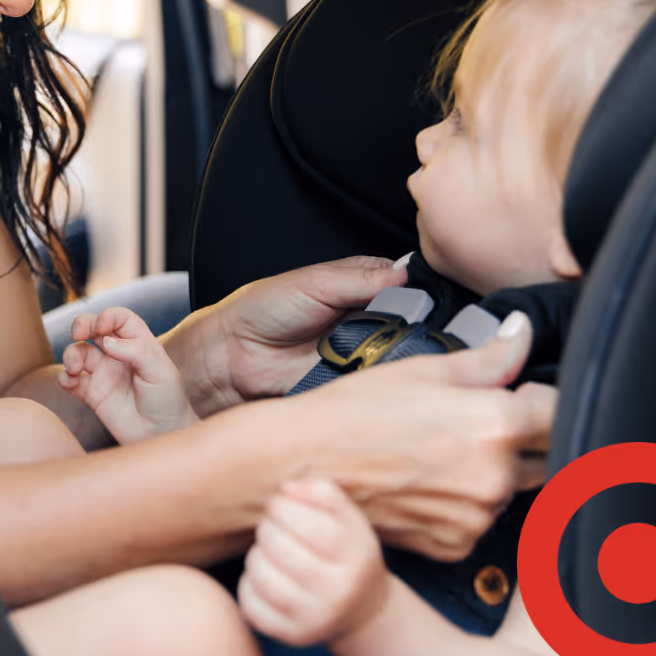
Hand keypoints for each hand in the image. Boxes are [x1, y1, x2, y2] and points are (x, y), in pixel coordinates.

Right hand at [57, 307, 197, 444]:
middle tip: (77, 333)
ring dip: (70, 354)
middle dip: (82, 324)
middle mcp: (118, 355)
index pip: (120, 319)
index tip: (101, 328)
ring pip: (78, 352)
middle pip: (94, 328)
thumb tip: (107, 341)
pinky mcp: (92, 394)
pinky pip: (70, 380)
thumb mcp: (160, 371)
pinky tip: (69, 382)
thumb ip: (136, 351)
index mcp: (138, 344)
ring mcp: (104, 374)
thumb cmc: (168, 401)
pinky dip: (63, 378)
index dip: (107, 316)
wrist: (161, 435)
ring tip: (74, 368)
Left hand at [162, 255, 407, 415]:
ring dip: (398, 352)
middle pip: (410, 322)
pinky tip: (377, 372)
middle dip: (414, 325)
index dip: (418, 291)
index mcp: (360, 286)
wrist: (230, 356)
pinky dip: (380, 379)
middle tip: (405, 326)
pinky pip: (377, 382)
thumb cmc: (262, 309)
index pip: (406, 285)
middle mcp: (365, 318)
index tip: (425, 298)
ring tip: (386, 347)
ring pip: (399, 353)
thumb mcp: (315, 283)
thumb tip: (405, 274)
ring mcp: (361, 351)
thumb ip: (361, 279)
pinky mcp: (350, 381)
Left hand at [239, 478, 389, 646]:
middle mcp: (339, 592)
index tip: (279, 503)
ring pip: (261, 575)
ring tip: (268, 551)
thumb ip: (323, 493)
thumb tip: (287, 488)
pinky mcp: (292, 636)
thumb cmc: (346, 553)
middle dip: (267, 528)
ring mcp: (315, 619)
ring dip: (256, 554)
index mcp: (357, 557)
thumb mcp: (350, 520)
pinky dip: (248, 583)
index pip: (310, 525)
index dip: (283, 507)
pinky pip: (250, 604)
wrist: (361, 612)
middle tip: (272, 526)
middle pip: (281, 548)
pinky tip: (263, 577)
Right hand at [277, 312, 554, 561]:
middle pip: (544, 454)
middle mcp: (495, 476)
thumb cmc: (351, 413)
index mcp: (496, 423)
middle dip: (522, 438)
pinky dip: (464, 505)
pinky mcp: (455, 545)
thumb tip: (522, 335)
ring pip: (511, 490)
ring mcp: (476, 516)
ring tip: (439, 455)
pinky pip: (479, 521)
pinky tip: (428, 484)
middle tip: (472, 426)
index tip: (520, 397)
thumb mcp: (421, 369)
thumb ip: (488, 358)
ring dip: (493, 474)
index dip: (538, 399)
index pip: (557, 410)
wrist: (299, 466)